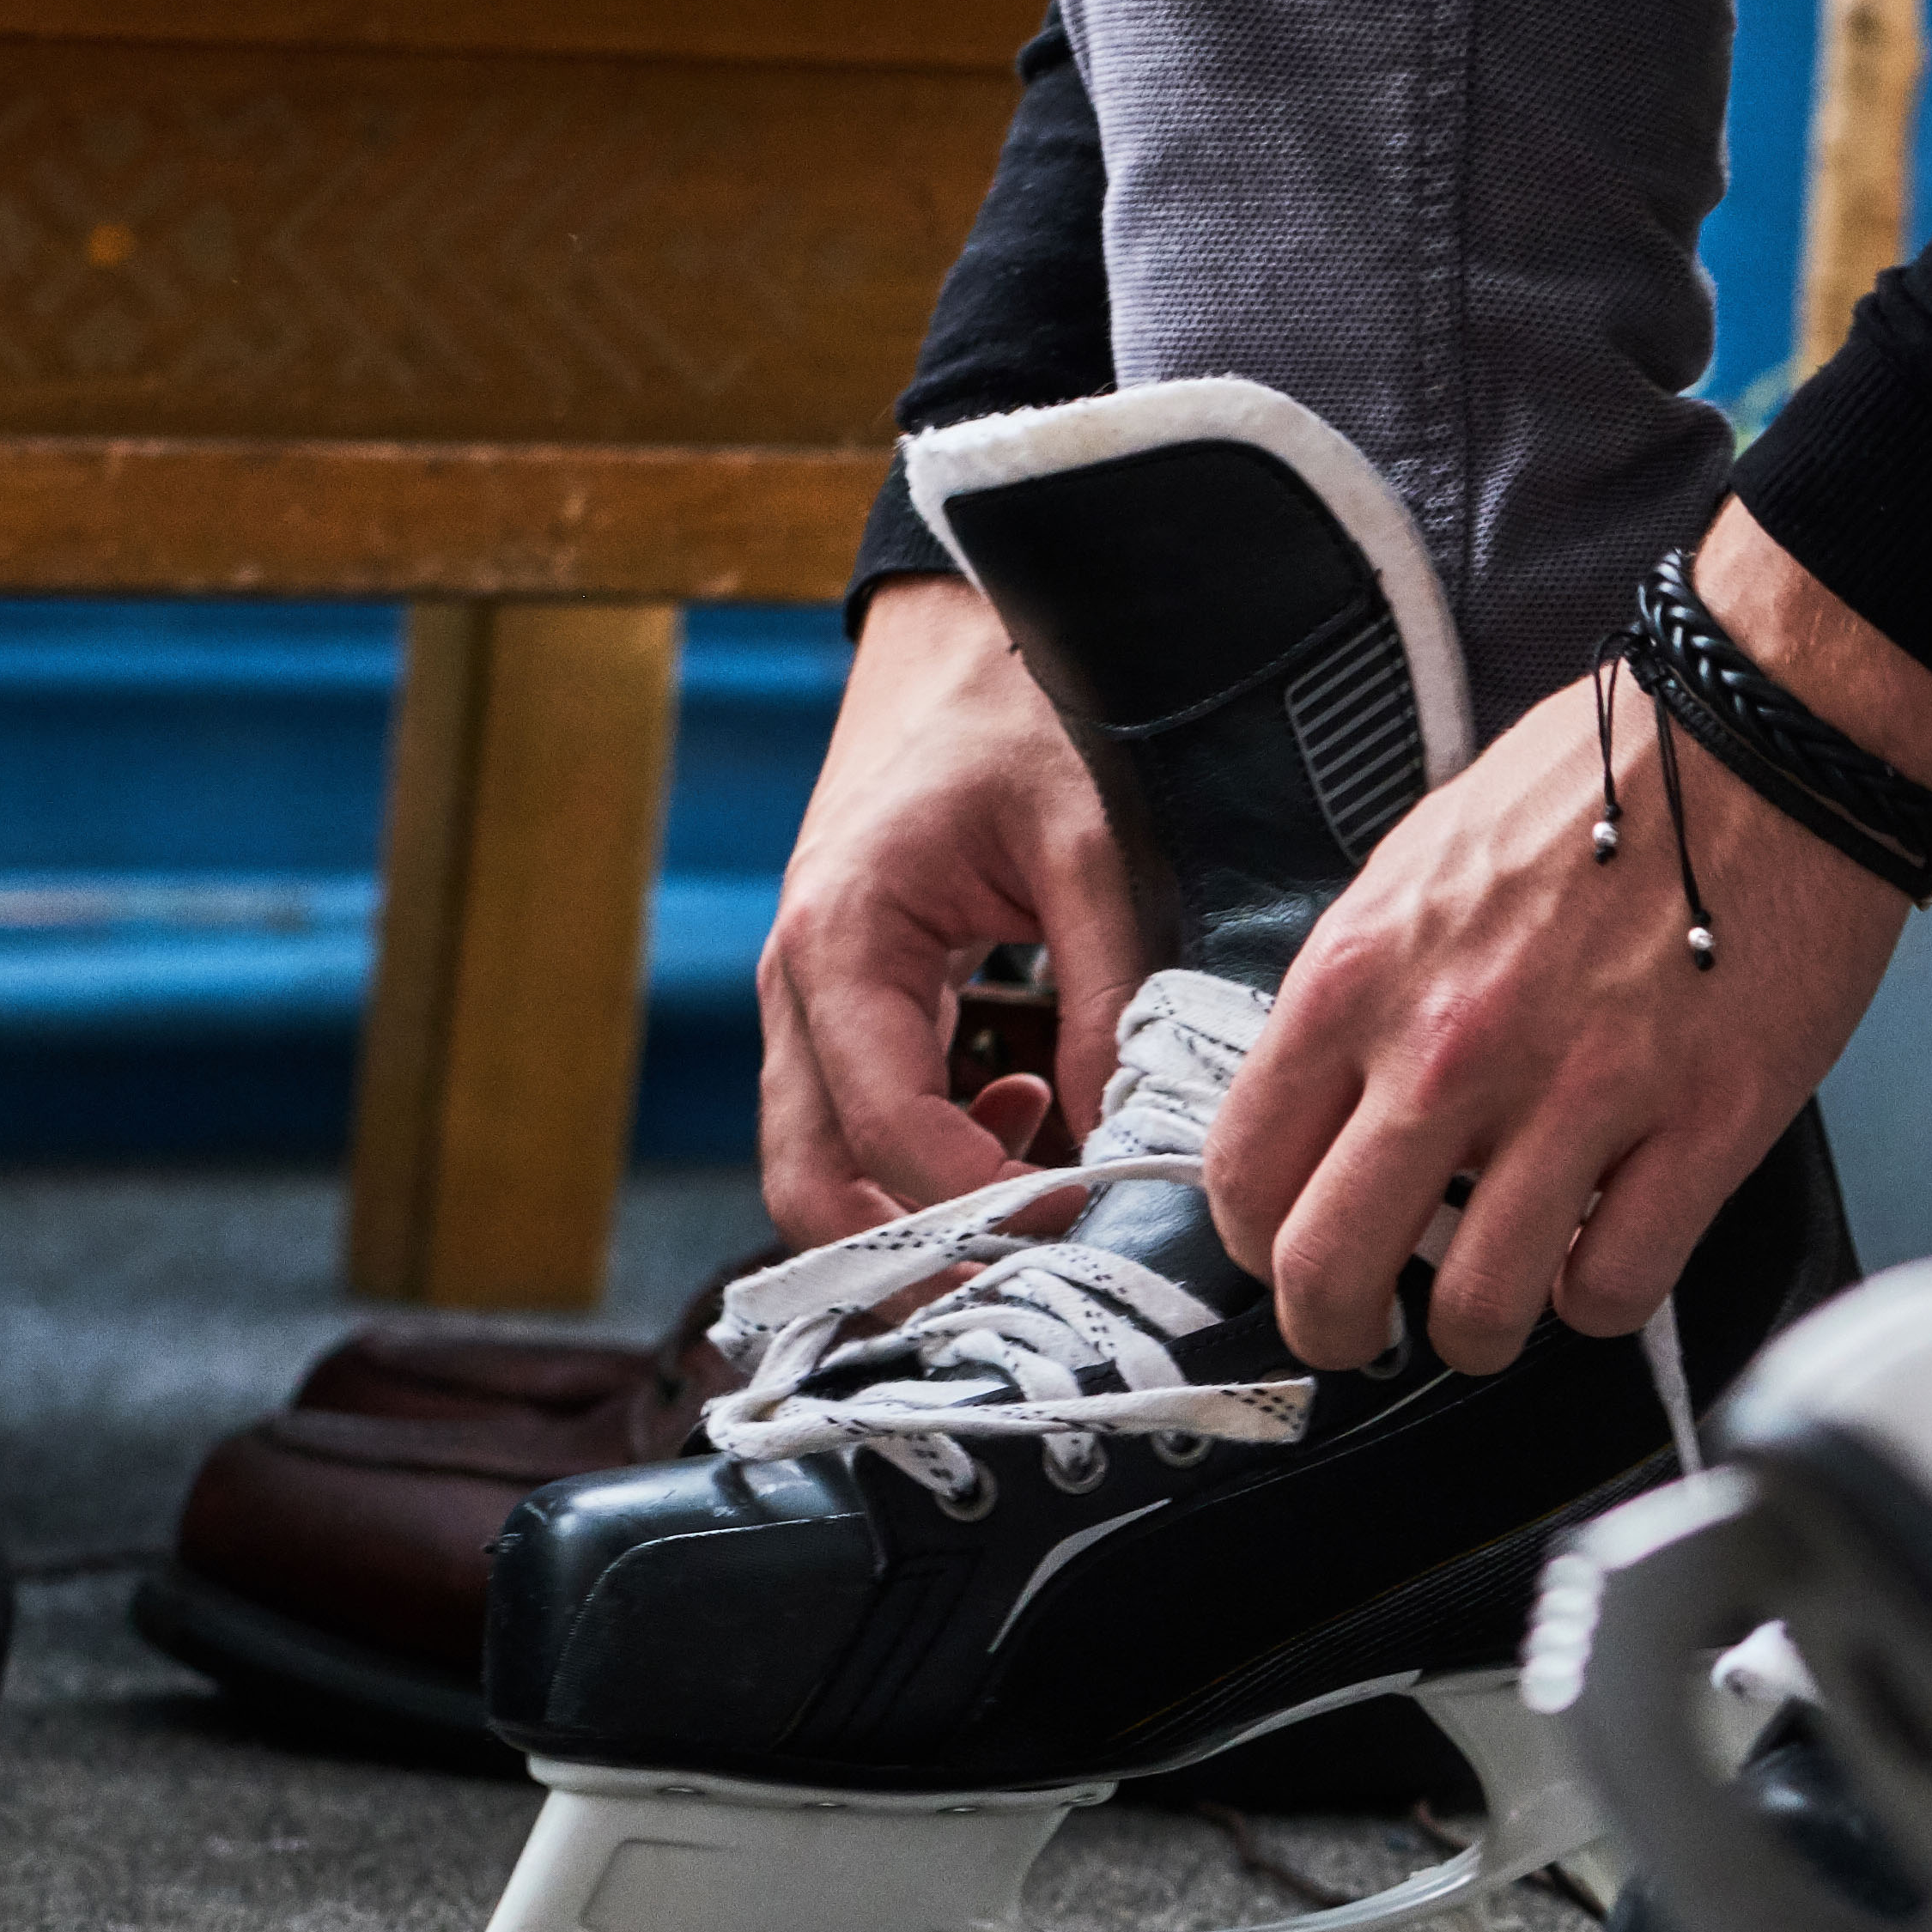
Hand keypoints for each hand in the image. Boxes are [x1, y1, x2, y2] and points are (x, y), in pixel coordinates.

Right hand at [756, 571, 1144, 1244]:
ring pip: (827, 1170)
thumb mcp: (1089, 847)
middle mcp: (797, 985)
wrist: (965, 630)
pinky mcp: (846, 1005)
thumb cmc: (1023, 716)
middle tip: (1038, 1300)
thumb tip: (1134, 1139)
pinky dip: (935, 1160)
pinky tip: (1034, 1124)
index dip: (978, 1208)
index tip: (1082, 1235)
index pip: (884, 1130)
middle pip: (810, 1187)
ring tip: (1053, 1208)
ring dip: (923, 1219)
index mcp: (840, 939)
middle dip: (911, 1266)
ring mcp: (810, 1002)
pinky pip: (862, 1123)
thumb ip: (1110, 999)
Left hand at [1205, 503, 1931, 1372]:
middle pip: (1330, 1272)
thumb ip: (1370, 991)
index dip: (1260, 1245)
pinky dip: (1602, 1299)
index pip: (1243, 1171)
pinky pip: (1616, 1286)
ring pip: (1479, 1310)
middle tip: (1369, 1335)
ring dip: (1481, 1332)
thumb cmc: (1607, 782)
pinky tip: (1607, 1254)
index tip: (1292, 1257)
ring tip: (1505, 1299)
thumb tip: (1346, 1101)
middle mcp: (1450, 1047)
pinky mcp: (1701, 1126)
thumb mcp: (1424, 866)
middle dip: (1337, 1333)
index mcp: (1361, 973)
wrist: (1764, 733)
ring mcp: (1579, 1096)